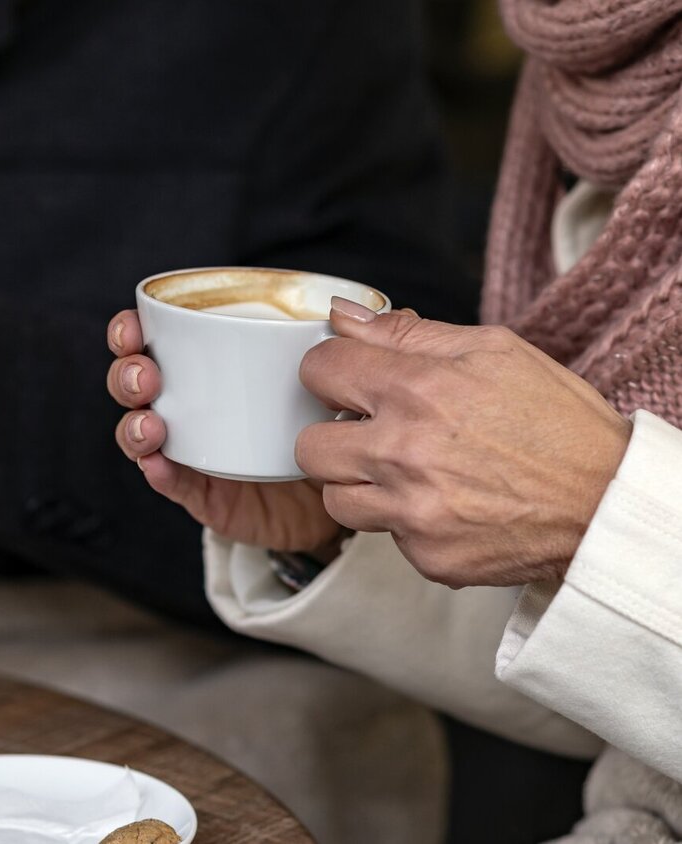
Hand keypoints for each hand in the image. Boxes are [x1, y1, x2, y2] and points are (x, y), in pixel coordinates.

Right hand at [107, 310, 340, 551]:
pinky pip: (171, 483)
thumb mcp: (325, 377)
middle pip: (131, 385)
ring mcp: (189, 450)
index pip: (150, 341)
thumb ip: (331, 342)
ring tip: (151, 426)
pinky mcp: (202, 494)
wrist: (335, 492)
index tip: (135, 327)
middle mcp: (187, 405)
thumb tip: (341, 308)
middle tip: (146, 378)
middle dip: (126, 376)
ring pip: (138, 435)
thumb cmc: (322, 422)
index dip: (129, 331)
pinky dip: (159, 473)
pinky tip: (158, 465)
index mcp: (205, 366)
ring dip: (134, 426)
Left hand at [296, 300, 632, 586]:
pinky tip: (443, 504)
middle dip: (333, 436)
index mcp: (416, 390)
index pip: (318, 370)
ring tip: (406, 473)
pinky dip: (404, 523)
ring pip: (334, 499)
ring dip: (359, 485)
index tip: (348, 381)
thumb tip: (342, 314)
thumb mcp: (492, 350)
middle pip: (308, 446)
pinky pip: (382, 538)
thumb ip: (406, 333)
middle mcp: (403, 453)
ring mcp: (410, 512)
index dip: (331, 372)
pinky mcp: (425, 556)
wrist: (607, 501)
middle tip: (371, 433)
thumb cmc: (555, 420)